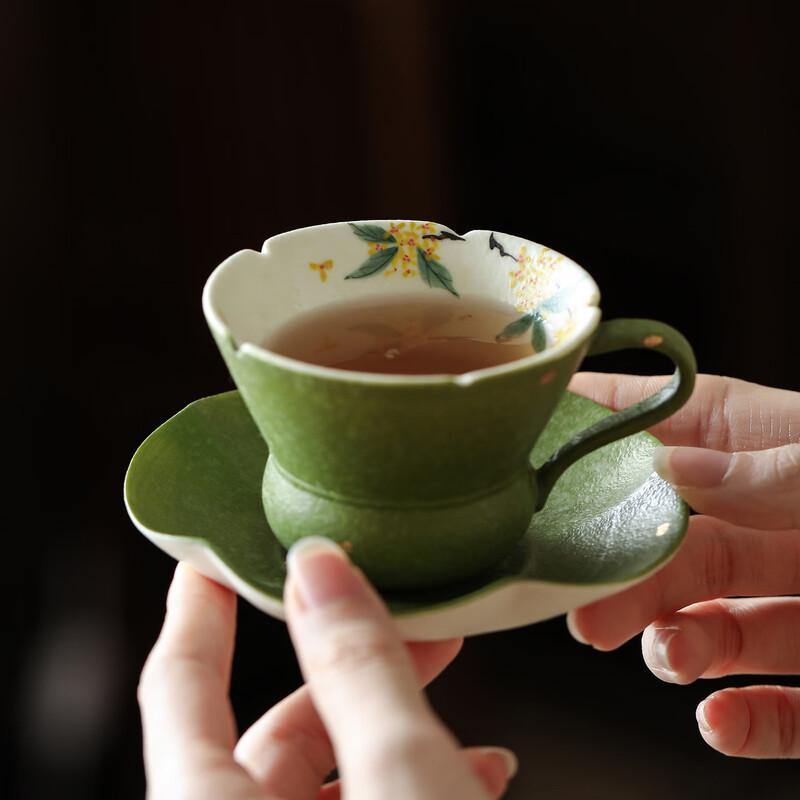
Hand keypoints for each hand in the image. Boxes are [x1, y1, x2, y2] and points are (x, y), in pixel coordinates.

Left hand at [138, 540, 516, 798]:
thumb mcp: (399, 781)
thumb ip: (358, 672)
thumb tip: (319, 569)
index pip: (178, 686)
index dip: (197, 610)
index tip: (213, 554)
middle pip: (274, 730)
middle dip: (350, 665)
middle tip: (409, 617)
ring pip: (327, 773)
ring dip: (395, 723)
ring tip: (456, 687)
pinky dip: (413, 781)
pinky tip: (478, 770)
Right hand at [567, 373, 799, 758]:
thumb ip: (770, 470)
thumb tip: (670, 467)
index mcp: (769, 450)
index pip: (664, 421)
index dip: (595, 420)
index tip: (527, 431)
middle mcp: (773, 524)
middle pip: (669, 541)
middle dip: (619, 570)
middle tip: (578, 600)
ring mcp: (796, 598)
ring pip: (706, 621)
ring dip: (669, 641)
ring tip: (664, 653)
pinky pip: (770, 705)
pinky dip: (737, 719)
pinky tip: (718, 717)